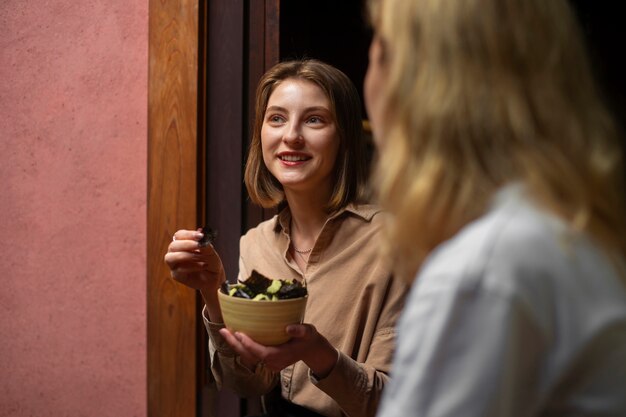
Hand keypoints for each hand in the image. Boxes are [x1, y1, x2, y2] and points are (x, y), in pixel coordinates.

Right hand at [164, 229, 225, 319]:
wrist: (215, 277)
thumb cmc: (211, 262)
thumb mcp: (210, 252)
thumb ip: (204, 244)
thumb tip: (200, 237)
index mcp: (182, 243)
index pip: (179, 235)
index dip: (188, 234)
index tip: (200, 235)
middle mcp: (175, 252)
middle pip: (173, 245)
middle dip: (187, 244)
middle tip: (199, 245)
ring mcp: (174, 264)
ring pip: (170, 257)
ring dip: (187, 255)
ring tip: (201, 257)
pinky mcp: (176, 275)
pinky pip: (179, 269)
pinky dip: (193, 266)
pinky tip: (203, 266)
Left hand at [219, 324, 337, 376]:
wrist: (310, 350)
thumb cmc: (308, 339)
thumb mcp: (308, 332)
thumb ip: (300, 330)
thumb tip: (289, 328)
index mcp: (281, 356)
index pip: (262, 353)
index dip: (249, 345)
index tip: (239, 334)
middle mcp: (272, 363)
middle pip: (250, 356)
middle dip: (235, 344)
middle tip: (224, 331)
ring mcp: (269, 364)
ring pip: (248, 356)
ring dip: (235, 345)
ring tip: (225, 331)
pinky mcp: (266, 361)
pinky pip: (251, 355)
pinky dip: (241, 346)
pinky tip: (234, 335)